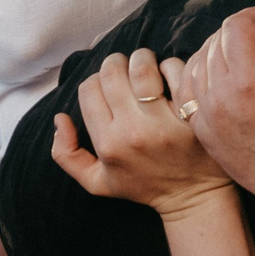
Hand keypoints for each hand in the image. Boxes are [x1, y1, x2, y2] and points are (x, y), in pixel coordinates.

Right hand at [51, 50, 230, 218]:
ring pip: (141, 67)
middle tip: (124, 68)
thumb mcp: (97, 182)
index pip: (89, 89)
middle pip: (112, 73)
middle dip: (115, 63)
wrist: (194, 197)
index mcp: (108, 144)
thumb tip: (60, 118)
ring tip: (144, 64)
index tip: (107, 86)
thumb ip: (66, 154)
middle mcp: (133, 132)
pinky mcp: (190, 115)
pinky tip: (168, 75)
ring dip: (140, 58)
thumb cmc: (145, 186)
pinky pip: (174, 72)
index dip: (95, 81)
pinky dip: (169, 66)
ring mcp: (164, 123)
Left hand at [181, 3, 254, 206]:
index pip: (237, 25)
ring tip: (244, 53)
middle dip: (240, 31)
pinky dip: (200, 73)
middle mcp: (220, 97)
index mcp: (250, 82)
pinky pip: (188, 89)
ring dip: (218, 49)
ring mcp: (207, 116)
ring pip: (198, 61)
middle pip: (216, 41)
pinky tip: (219, 73)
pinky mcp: (202, 131)